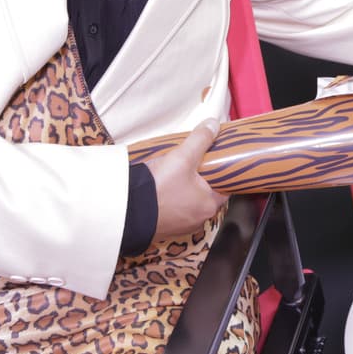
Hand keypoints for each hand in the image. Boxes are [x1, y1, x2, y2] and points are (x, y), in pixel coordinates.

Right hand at [145, 118, 225, 239]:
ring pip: (190, 203)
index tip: (215, 160)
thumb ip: (200, 139)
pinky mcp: (166, 229)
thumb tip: (214, 124)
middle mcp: (199, 219)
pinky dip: (171, 201)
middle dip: (200, 180)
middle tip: (191, 164)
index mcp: (210, 205)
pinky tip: (162, 190)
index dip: (221, 171)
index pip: (225, 186)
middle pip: (206, 194)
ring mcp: (182, 227)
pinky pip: (174, 211)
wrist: (127, 211)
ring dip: (185, 191)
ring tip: (174, 175)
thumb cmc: (159, 187)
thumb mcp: (182, 157)